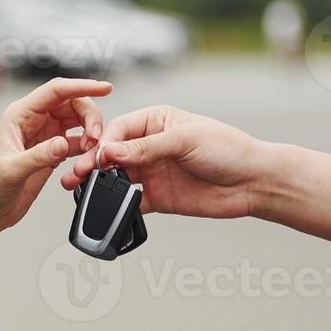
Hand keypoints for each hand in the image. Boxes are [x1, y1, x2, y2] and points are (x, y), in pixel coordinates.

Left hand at [0, 77, 110, 228]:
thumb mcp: (9, 171)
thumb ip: (37, 157)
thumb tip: (61, 144)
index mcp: (20, 115)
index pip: (56, 90)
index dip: (82, 86)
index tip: (104, 87)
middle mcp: (33, 121)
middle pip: (72, 103)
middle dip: (89, 116)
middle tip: (96, 137)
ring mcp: (44, 136)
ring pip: (77, 122)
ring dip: (90, 133)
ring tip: (92, 151)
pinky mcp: (51, 153)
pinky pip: (77, 142)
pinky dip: (87, 149)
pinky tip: (88, 160)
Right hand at [61, 104, 270, 218]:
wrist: (254, 182)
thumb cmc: (228, 149)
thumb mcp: (186, 140)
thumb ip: (147, 148)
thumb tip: (112, 153)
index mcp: (156, 121)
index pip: (120, 129)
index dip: (105, 142)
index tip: (98, 156)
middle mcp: (150, 146)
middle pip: (113, 154)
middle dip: (93, 164)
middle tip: (77, 174)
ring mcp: (153, 172)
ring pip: (116, 178)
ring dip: (98, 185)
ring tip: (80, 190)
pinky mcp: (157, 198)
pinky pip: (129, 203)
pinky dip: (116, 207)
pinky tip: (104, 209)